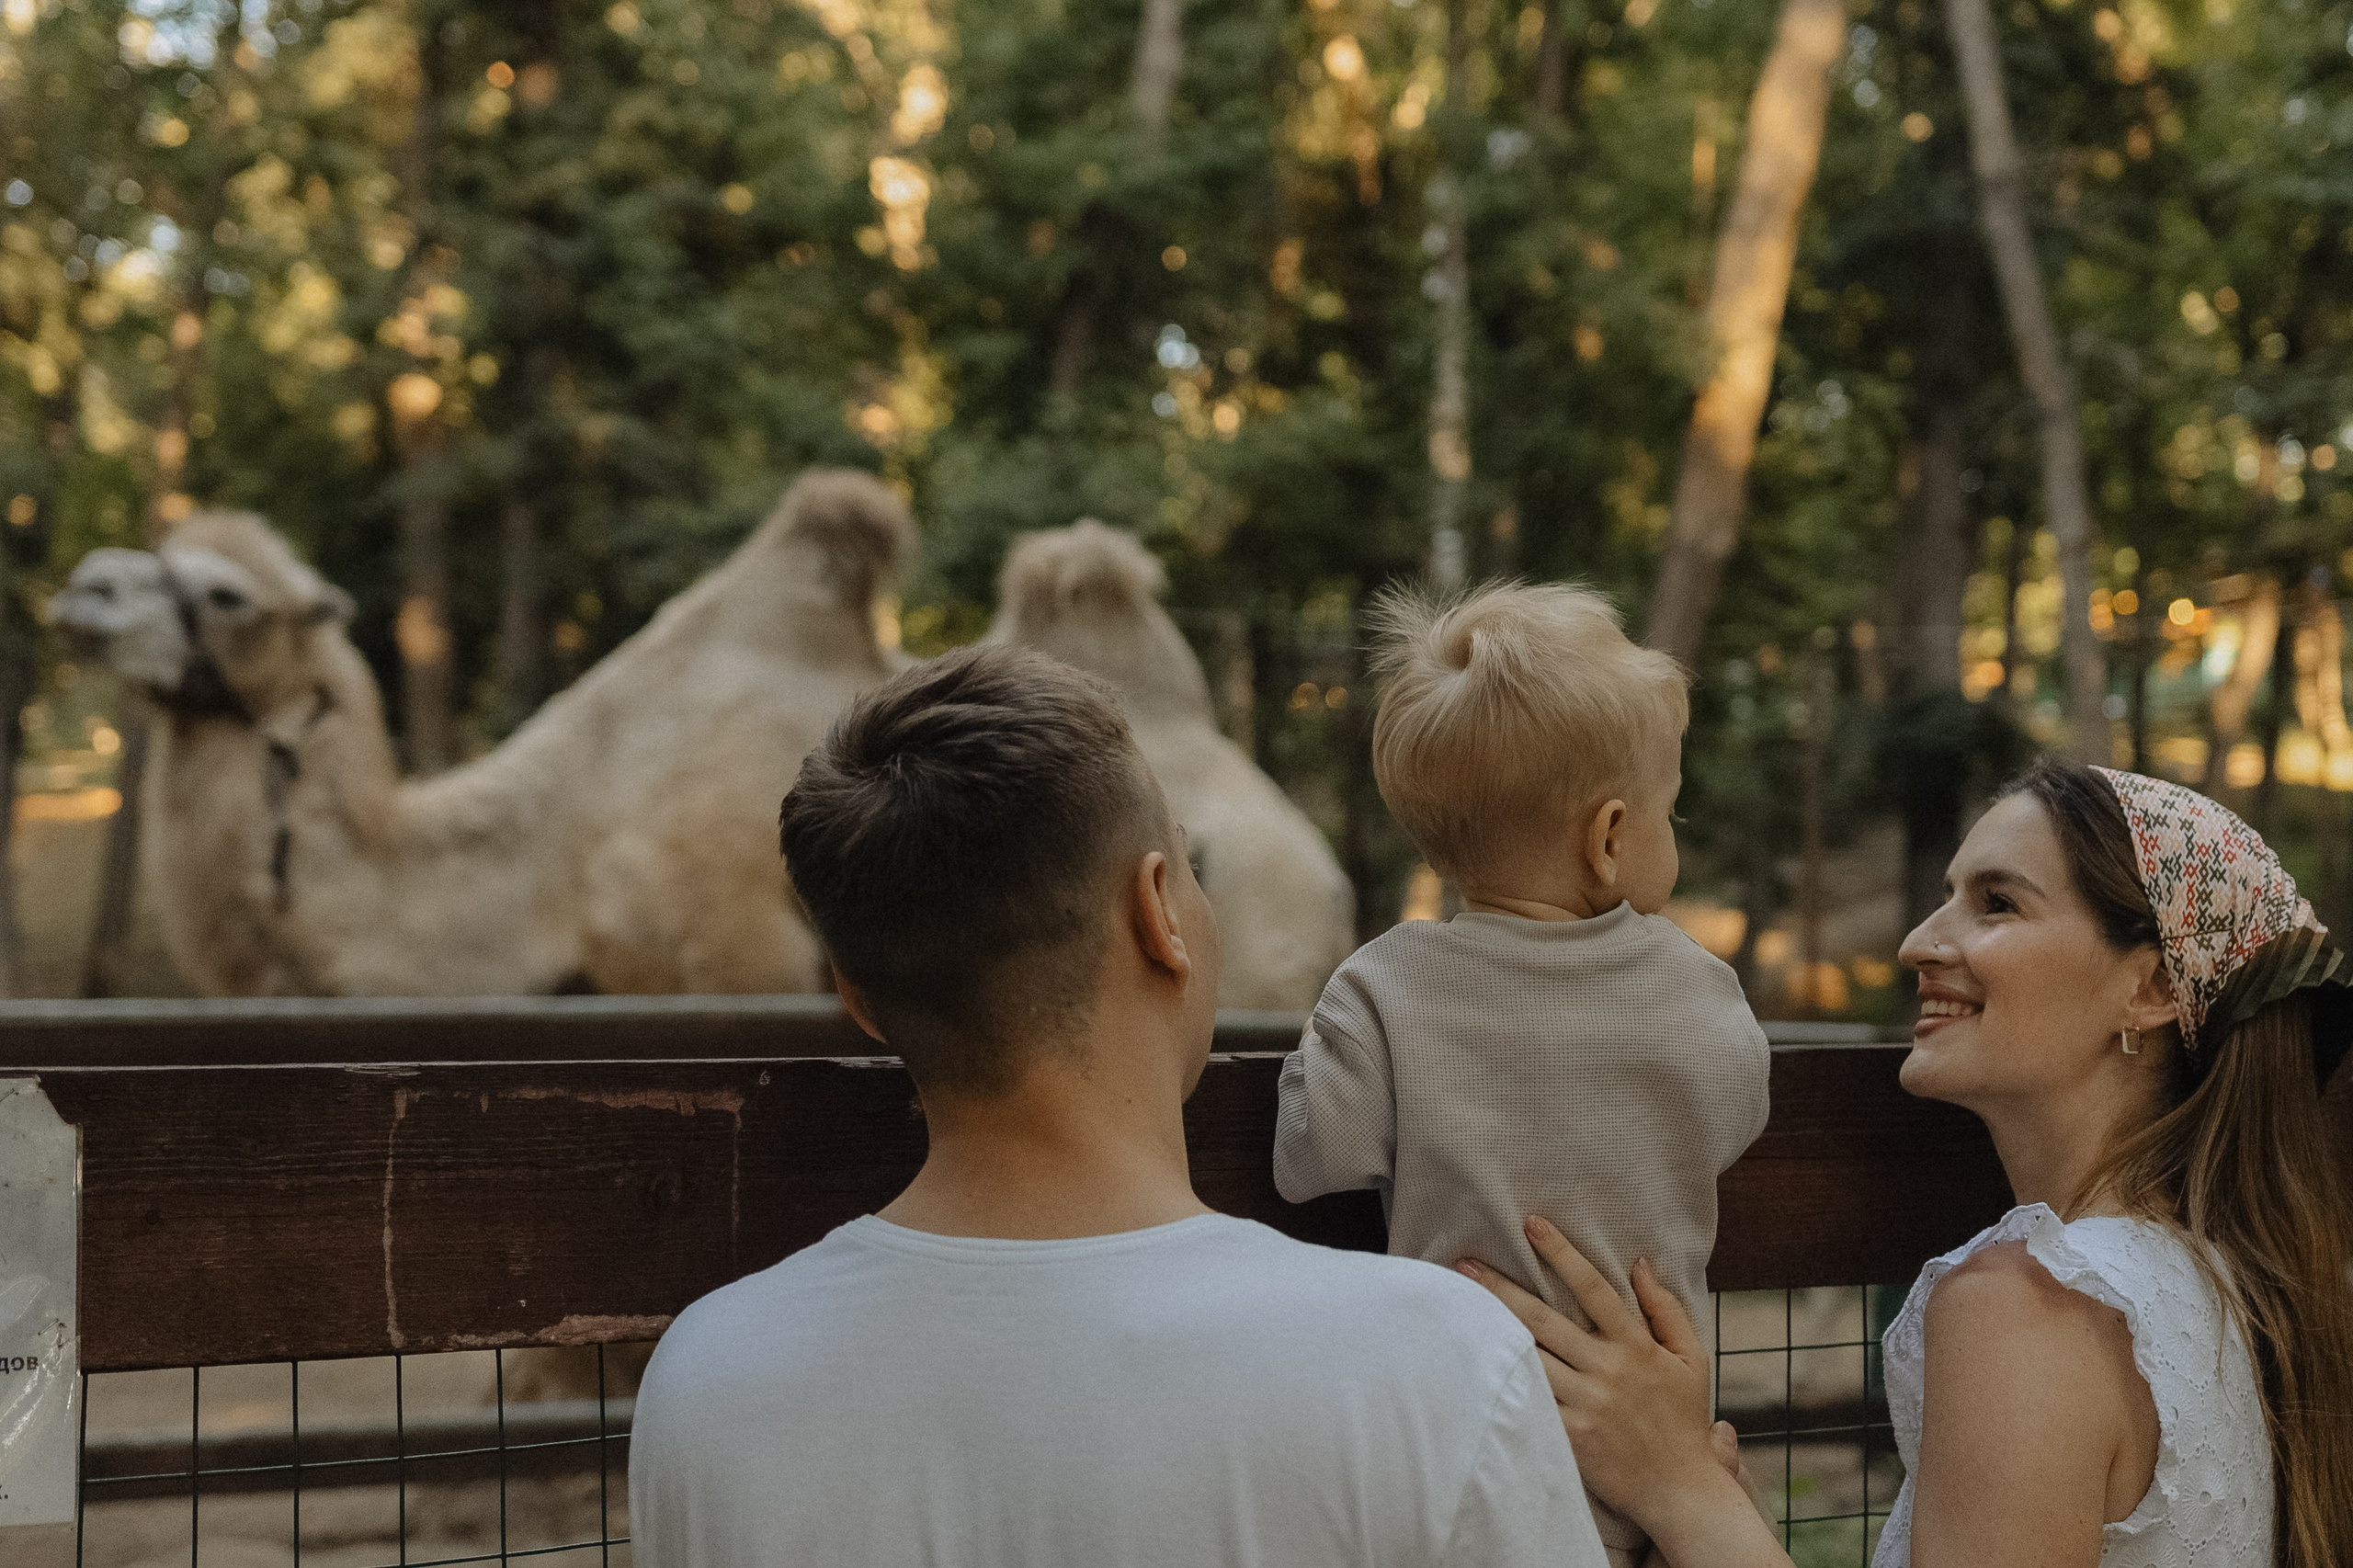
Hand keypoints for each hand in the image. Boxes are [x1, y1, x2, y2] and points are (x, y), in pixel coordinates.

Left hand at [1461, 1215, 1789, 1566]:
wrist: (1680, 1489)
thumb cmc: (1684, 1420)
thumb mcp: (1691, 1358)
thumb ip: (1666, 1309)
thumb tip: (1640, 1263)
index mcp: (1635, 1346)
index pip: (1593, 1288)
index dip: (1562, 1253)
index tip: (1532, 1223)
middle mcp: (1606, 1370)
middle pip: (1543, 1319)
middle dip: (1501, 1287)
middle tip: (1464, 1262)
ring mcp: (1585, 1403)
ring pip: (1528, 1357)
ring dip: (1491, 1329)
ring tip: (1456, 1304)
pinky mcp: (1568, 1435)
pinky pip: (1528, 1401)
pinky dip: (1501, 1381)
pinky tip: (1472, 1362)